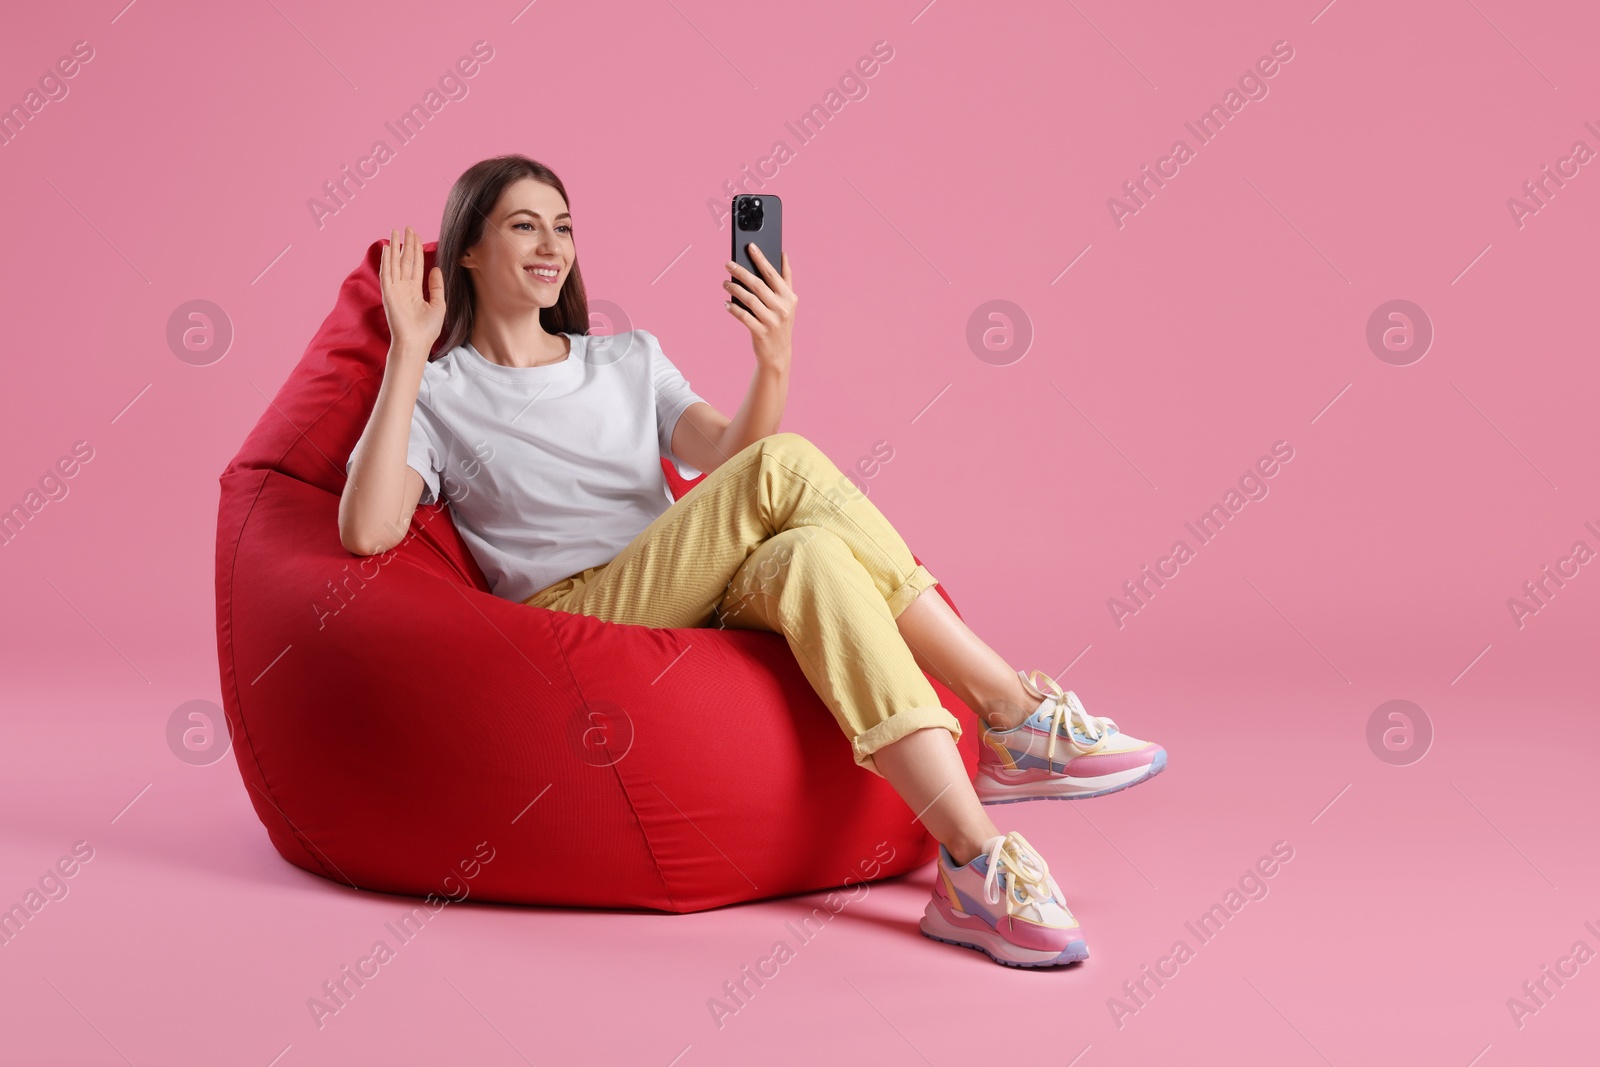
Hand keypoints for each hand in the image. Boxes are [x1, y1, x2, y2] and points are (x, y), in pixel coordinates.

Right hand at [381, 225, 444, 356]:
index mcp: (415, 290)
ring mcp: (395, 290)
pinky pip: (387, 273)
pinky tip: (387, 249)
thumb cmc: (427, 329)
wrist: (416, 343)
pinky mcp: (389, 293)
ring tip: (395, 231)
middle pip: (405, 260)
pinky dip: (386, 261)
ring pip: (395, 263)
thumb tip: (436, 268)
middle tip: (408, 227)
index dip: (416, 250)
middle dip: (407, 244)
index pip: (416, 265)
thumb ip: (436, 286)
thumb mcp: (438, 304)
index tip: (416, 236)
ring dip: (395, 247)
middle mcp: (404, 287)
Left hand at [724, 244, 795, 373]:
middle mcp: (782, 308)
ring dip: (734, 289)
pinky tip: (726, 303)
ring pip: (749, 299)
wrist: (778, 353)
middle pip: (758, 284)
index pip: (773, 274)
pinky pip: (743, 316)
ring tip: (725, 283)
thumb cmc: (780, 322)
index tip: (750, 246)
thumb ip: (786, 279)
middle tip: (728, 264)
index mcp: (789, 297)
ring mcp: (772, 321)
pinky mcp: (761, 332)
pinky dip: (733, 308)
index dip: (761, 259)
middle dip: (741, 272)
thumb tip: (783, 254)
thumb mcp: (788, 302)